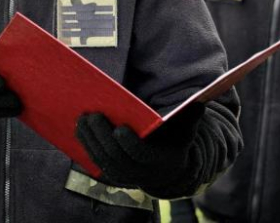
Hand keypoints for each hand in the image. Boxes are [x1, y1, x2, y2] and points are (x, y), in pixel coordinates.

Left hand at [75, 103, 205, 197]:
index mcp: (159, 161)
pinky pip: (96, 161)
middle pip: (116, 157)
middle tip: (92, 115)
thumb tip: (199, 103)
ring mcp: (125, 175)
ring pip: (102, 160)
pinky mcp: (112, 173)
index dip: (129, 144)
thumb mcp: (186, 129)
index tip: (120, 129)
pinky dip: (86, 145)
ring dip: (89, 140)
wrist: (167, 166)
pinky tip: (80, 128)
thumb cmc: (175, 140)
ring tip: (82, 118)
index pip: (141, 155)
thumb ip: (190, 116)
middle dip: (102, 136)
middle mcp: (141, 173)